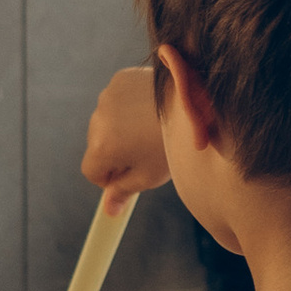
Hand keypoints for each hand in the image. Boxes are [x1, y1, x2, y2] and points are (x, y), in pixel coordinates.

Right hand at [83, 64, 169, 202]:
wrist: (199, 103)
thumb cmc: (175, 145)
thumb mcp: (149, 175)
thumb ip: (124, 192)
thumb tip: (109, 211)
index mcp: (102, 148)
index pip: (91, 171)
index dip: (110, 178)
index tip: (130, 175)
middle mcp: (98, 119)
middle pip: (96, 145)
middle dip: (115, 152)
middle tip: (147, 151)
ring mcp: (108, 95)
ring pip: (106, 121)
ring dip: (120, 127)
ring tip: (152, 127)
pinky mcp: (120, 78)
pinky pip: (116, 100)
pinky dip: (128, 105)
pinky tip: (152, 108)